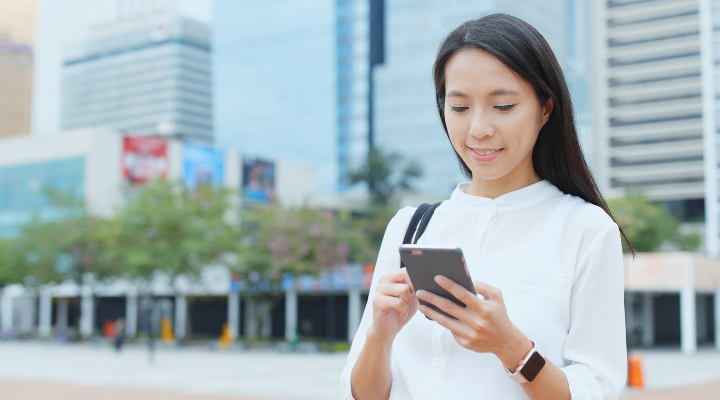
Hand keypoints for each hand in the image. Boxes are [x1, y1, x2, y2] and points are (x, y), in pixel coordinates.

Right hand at [368, 268, 419, 342]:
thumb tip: (426, 280)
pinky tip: (402, 315)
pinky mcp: (377, 301)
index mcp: (392, 276)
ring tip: (404, 308)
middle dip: (412, 289)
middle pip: (405, 275)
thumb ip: (416, 287)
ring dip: (408, 302)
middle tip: (411, 300)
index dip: (416, 278)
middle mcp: (384, 280)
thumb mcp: (412, 298)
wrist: (388, 329)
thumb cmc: (401, 311)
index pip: (406, 269)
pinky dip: (404, 310)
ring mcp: (379, 290)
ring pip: (403, 289)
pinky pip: (398, 302)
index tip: (418, 290)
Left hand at [416, 276, 532, 370]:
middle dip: (433, 298)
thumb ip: (482, 286)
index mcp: (484, 309)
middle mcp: (476, 322)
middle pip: (449, 308)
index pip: (463, 294)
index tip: (437, 277)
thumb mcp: (497, 297)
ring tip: (421, 305)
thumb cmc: (499, 315)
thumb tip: (465, 281)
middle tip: (420, 291)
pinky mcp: (465, 343)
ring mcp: (470, 334)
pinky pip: (451, 330)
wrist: (505, 341)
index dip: (449, 285)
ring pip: (445, 321)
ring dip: (431, 312)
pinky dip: (443, 322)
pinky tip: (434, 315)